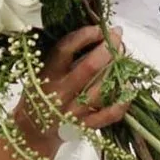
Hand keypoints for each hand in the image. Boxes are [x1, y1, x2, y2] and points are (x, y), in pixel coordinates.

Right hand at [13, 24, 131, 154]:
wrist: (32, 132)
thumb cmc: (39, 94)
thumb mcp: (40, 72)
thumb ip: (61, 56)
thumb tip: (91, 32)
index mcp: (46, 74)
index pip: (65, 49)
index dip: (85, 35)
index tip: (100, 28)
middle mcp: (60, 92)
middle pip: (89, 67)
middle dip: (108, 48)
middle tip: (117, 36)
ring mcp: (73, 111)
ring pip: (101, 89)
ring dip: (117, 71)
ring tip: (123, 58)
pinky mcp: (84, 126)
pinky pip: (108, 114)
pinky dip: (122, 101)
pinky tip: (128, 87)